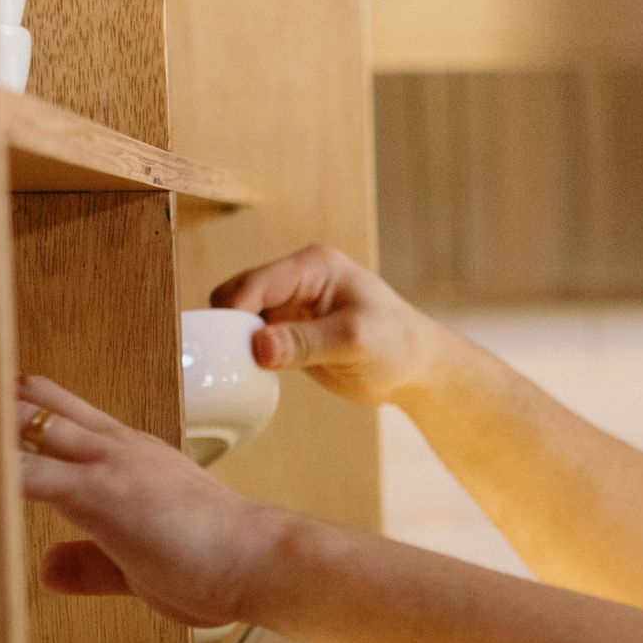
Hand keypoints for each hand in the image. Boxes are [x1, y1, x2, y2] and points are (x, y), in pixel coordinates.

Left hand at [15, 375, 292, 627]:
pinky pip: (24, 472)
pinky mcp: (98, 490)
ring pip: (28, 421)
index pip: (68, 419)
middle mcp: (119, 448)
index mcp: (135, 458)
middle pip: (40, 402)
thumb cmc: (222, 563)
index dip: (24, 416)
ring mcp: (108, 463)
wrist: (262, 560)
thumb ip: (94, 564)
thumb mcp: (145, 567)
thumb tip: (50, 566)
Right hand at [210, 244, 453, 408]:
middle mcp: (295, 281)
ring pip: (239, 319)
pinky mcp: (288, 333)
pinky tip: (250, 375)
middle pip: (236, 297)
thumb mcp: (355, 341)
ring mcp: (290, 307)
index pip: (254, 283)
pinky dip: (246, 356)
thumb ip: (305, 343)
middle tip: (230, 363)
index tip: (225, 349)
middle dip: (229, 328)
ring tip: (237, 371)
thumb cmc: (398, 346)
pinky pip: (251, 340)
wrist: (416, 369)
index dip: (233, 314)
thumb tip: (258, 348)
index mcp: (311, 266)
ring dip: (235, 343)